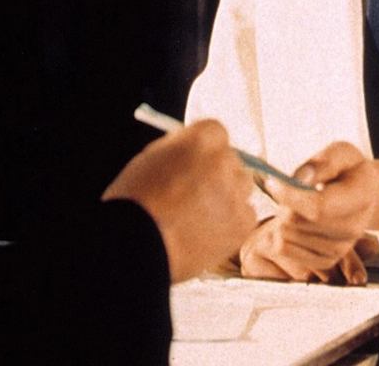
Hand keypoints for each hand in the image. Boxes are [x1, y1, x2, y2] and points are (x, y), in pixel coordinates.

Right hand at [102, 120, 256, 282]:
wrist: (135, 245)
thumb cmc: (134, 203)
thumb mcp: (151, 159)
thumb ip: (180, 151)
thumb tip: (194, 152)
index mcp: (201, 139)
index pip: (216, 133)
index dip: (205, 150)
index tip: (198, 162)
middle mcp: (224, 160)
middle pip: (231, 160)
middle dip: (217, 173)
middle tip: (196, 193)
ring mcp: (235, 191)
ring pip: (241, 188)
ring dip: (226, 197)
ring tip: (195, 218)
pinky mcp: (243, 222)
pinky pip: (244, 216)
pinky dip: (229, 225)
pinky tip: (203, 234)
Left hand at [241, 142, 378, 283]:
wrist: (366, 196)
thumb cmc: (350, 171)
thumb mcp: (341, 153)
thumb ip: (324, 161)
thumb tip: (301, 178)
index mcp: (361, 197)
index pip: (318, 207)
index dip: (290, 195)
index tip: (274, 182)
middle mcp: (353, 228)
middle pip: (297, 222)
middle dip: (285, 203)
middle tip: (291, 191)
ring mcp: (340, 248)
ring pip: (286, 236)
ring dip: (282, 218)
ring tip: (297, 205)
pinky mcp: (325, 261)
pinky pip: (284, 250)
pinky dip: (281, 234)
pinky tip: (295, 221)